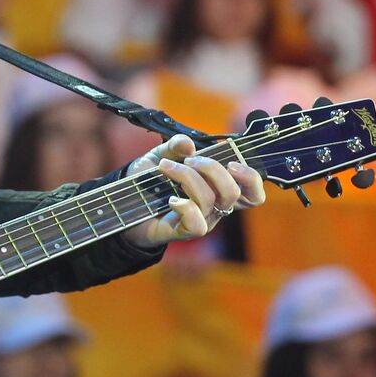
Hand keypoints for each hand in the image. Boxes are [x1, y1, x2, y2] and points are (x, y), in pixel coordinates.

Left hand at [123, 135, 266, 246]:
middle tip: (188, 160)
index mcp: (218, 190)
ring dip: (187, 177)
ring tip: (165, 167)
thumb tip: (188, 144)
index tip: (232, 162)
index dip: (251, 179)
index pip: (252, 194)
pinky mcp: (181, 232)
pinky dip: (185, 207)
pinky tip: (170, 199)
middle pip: (232, 193)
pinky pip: (196, 224)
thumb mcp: (161, 155)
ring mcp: (200, 221)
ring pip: (209, 201)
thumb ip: (175, 146)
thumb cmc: (149, 180)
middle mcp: (214, 208)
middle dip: (211, 169)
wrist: (123, 202)